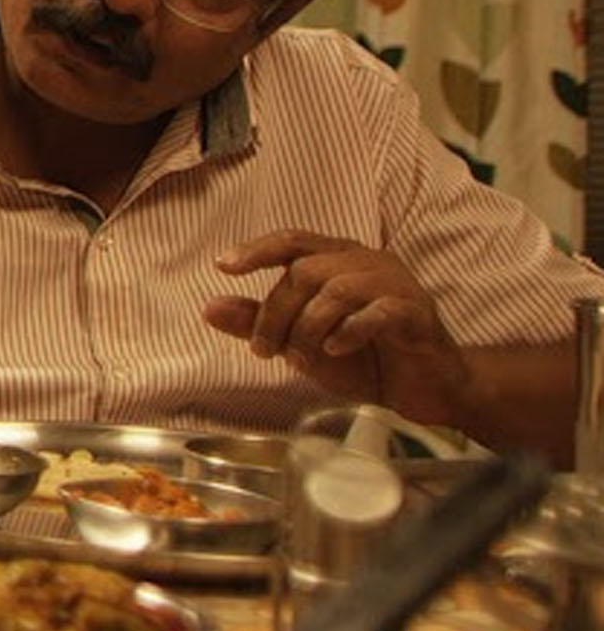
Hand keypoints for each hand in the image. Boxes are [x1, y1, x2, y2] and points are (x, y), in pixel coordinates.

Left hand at [205, 230, 469, 422]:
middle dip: (276, 314)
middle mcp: (367, 263)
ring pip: (337, 290)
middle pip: (305, 271)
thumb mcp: (299, 342)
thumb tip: (209, 306)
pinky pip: (376, 312)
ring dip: (308, 327)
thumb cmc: (363, 359)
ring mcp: (395, 285)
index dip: (257, 249)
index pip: (292, 240)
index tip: (223, 266)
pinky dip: (348, 332)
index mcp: (338, 260)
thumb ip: (257, 323)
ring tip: (300, 357)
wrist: (422, 389)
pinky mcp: (416, 313)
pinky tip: (335, 351)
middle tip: (265, 350)